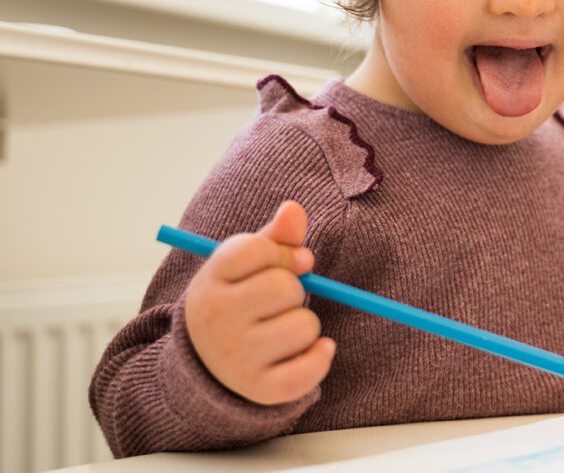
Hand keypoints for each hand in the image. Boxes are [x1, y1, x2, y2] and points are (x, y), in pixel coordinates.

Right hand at [184, 201, 335, 405]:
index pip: (257, 249)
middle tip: (277, 303)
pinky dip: (320, 357)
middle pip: (285, 287)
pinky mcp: (260, 388)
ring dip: (305, 325)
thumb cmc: (237, 300)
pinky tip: (309, 351)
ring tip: (282, 329)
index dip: (283, 253)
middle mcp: (217, 320)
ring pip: (305, 326)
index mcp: (211, 281)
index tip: (285, 263)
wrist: (208, 363)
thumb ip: (275, 237)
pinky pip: (311, 367)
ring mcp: (236, 357)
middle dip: (295, 290)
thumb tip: (294, 209)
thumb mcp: (245, 267)